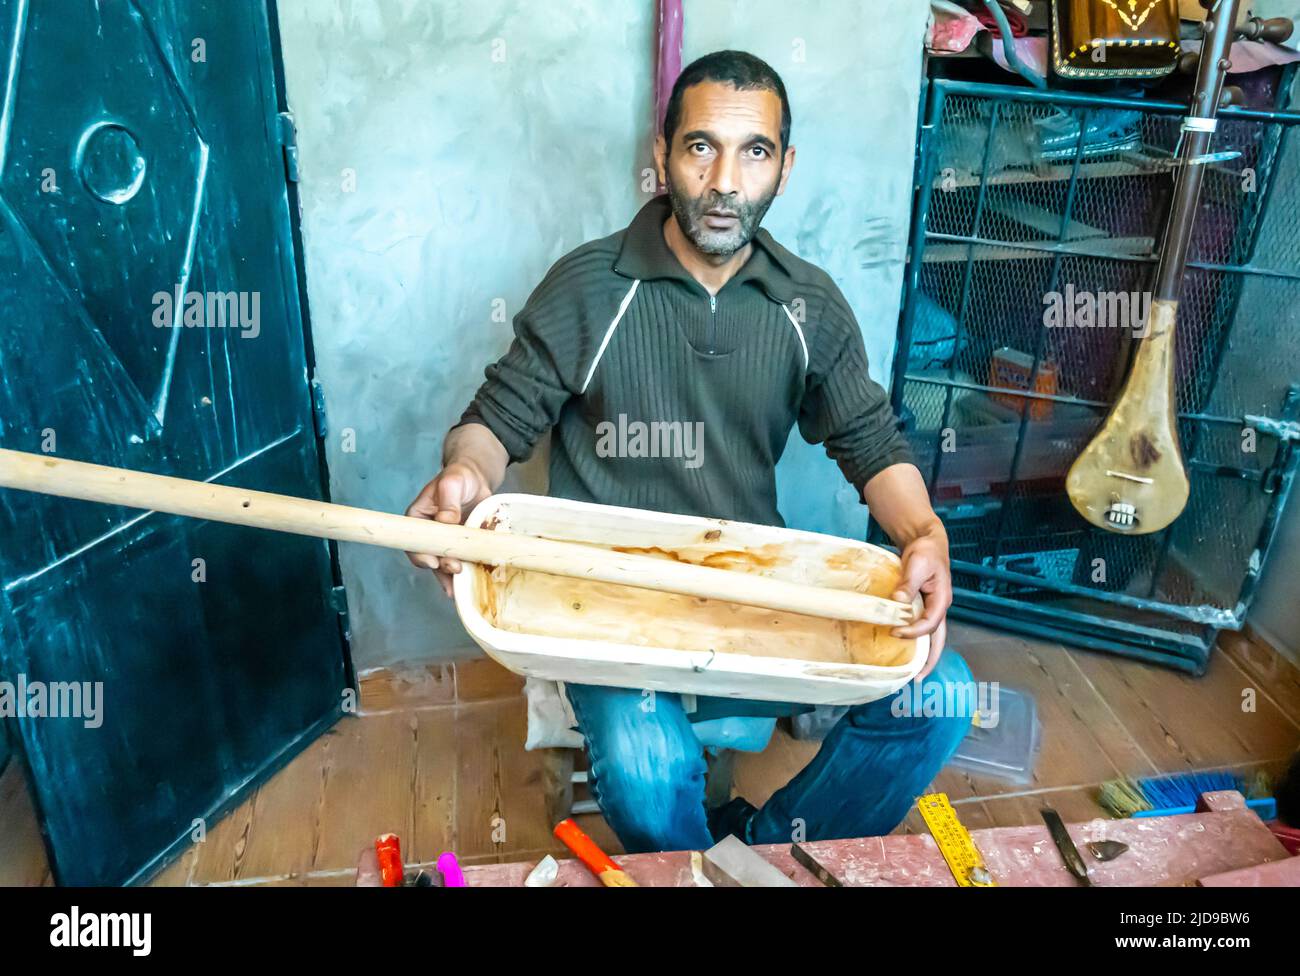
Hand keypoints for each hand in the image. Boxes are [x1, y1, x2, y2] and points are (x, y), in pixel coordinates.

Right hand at [404, 461, 491, 597]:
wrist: (477, 479)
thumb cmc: (460, 477)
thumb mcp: (452, 482)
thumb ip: (448, 499)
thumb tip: (446, 520)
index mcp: (418, 517)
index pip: (413, 539)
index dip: (420, 554)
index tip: (433, 562)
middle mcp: (429, 533)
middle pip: (428, 556)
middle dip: (440, 568)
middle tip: (455, 570)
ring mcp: (446, 541)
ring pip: (443, 563)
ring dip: (450, 577)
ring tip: (458, 588)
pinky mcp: (462, 545)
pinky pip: (461, 561)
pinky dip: (464, 573)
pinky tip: (468, 584)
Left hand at [889, 526, 951, 679]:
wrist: (927, 542)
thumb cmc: (925, 552)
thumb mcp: (917, 564)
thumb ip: (908, 584)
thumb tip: (898, 600)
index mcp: (942, 600)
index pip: (931, 624)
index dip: (914, 632)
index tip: (895, 632)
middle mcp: (939, 608)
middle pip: (938, 639)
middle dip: (930, 659)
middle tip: (917, 678)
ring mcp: (932, 608)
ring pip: (931, 636)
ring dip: (924, 653)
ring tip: (912, 672)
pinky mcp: (923, 606)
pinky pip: (920, 626)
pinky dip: (914, 638)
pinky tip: (903, 647)